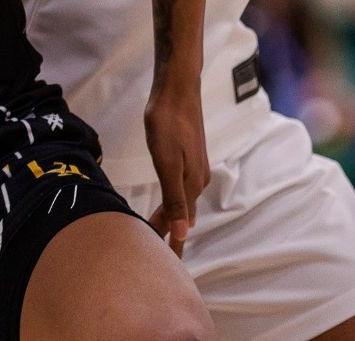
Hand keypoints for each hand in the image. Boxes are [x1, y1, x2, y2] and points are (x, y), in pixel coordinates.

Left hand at [142, 81, 208, 255]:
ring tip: (157, 233)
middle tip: (157, 256)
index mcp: (192, 184)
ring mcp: (195, 166)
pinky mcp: (189, 155)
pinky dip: (172, 201)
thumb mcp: (167, 162)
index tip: (168, 267)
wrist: (177, 87)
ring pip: (182, 201)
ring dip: (171, 218)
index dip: (175, 245)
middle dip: (172, 235)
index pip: (182, 224)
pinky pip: (181, 188)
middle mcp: (197, 179)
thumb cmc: (168, 122)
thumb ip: (174, 197)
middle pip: (183, 215)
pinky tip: (167, 202)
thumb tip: (183, 232)